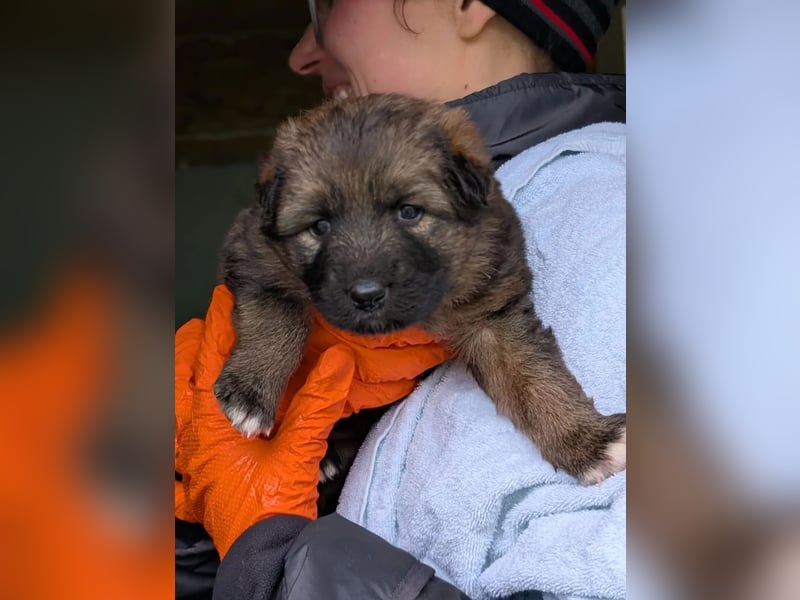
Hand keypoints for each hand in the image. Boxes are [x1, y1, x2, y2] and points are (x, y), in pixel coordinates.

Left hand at [175, 286, 354, 556]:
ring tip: (186, 360)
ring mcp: (190, 462)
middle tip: (202, 325)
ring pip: (166, 412)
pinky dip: (166, 432)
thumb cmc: (276, 507)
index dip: (219, 325)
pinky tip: (172, 426)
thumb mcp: (300, 451)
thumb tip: (338, 358)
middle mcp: (191, 440)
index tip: (227, 297)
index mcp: (211, 425)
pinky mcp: (197, 483)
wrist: (268, 556)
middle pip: (176, 381)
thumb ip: (318, 402)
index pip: (211, 362)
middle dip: (187, 348)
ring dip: (174, 382)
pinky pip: (167, 453)